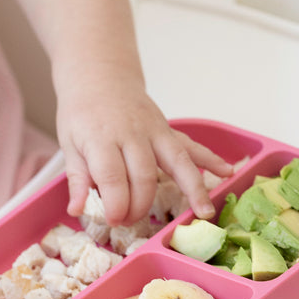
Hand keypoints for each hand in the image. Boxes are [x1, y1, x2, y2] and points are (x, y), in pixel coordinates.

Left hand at [58, 69, 232, 225]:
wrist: (100, 77)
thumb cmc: (82, 113)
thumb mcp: (70, 144)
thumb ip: (77, 179)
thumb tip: (76, 211)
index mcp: (102, 138)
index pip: (113, 177)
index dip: (116, 204)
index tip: (113, 220)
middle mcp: (132, 134)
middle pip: (144, 176)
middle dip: (140, 205)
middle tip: (130, 221)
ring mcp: (154, 130)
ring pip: (177, 160)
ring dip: (193, 188)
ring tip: (205, 212)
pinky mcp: (167, 130)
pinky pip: (191, 145)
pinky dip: (210, 158)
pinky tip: (227, 172)